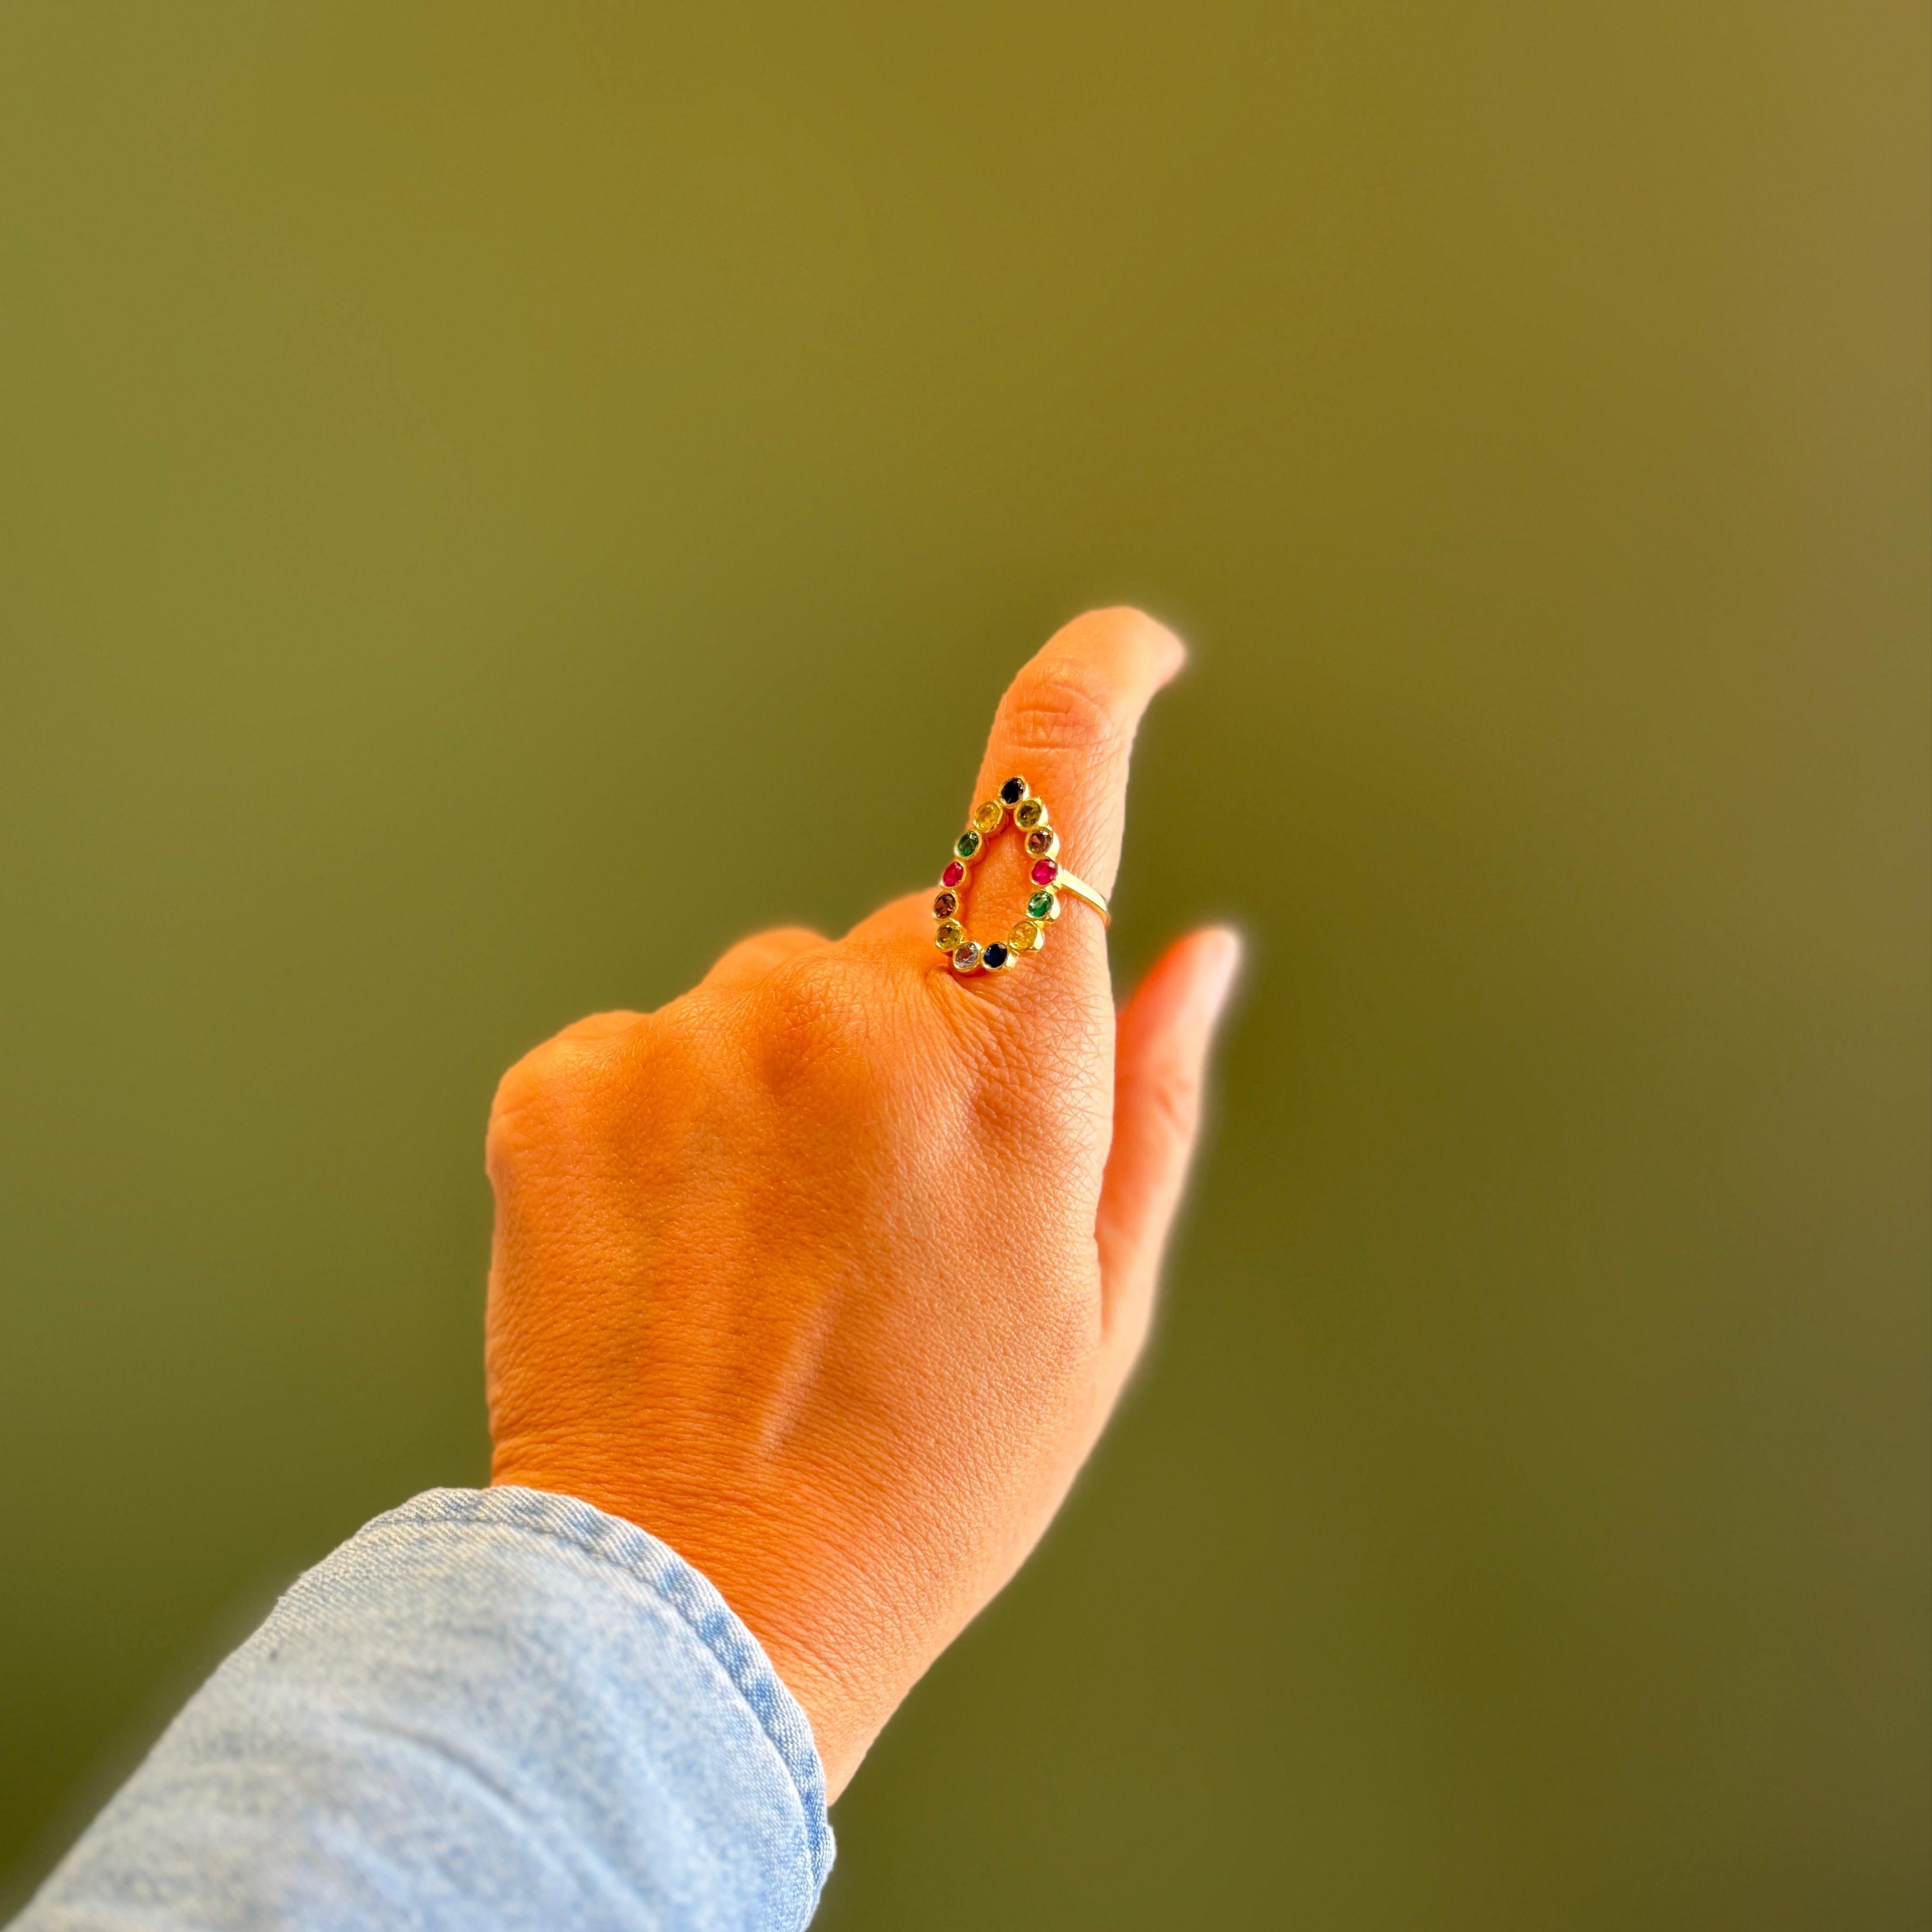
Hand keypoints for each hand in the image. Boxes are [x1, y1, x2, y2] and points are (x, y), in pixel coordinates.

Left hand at [483, 608, 1240, 1796]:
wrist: (699, 1601)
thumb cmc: (930, 1470)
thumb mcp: (1095, 1301)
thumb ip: (1153, 1096)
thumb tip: (1199, 950)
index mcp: (1005, 1069)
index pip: (1052, 801)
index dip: (1095, 689)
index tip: (1130, 650)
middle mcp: (845, 1019)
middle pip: (896, 941)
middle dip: (917, 1034)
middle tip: (899, 1207)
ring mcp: (692, 1041)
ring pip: (771, 999)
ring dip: (791, 1086)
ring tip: (781, 1253)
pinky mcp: (565, 1080)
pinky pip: (653, 1045)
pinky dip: (678, 1118)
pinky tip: (685, 1247)